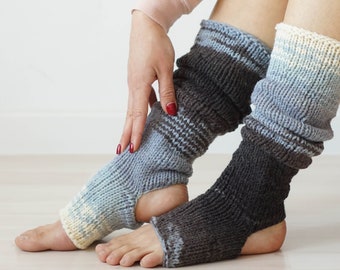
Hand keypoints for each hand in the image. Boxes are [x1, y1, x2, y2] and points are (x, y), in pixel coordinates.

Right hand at [117, 10, 176, 153]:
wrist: (146, 25)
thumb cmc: (155, 44)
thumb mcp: (166, 69)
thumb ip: (168, 92)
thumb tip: (171, 113)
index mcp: (138, 86)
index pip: (137, 115)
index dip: (136, 133)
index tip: (133, 149)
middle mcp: (133, 87)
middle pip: (129, 115)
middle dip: (126, 134)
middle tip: (122, 151)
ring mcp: (134, 83)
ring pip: (133, 108)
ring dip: (132, 124)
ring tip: (131, 139)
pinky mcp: (138, 79)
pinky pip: (139, 99)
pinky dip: (141, 110)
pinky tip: (148, 115)